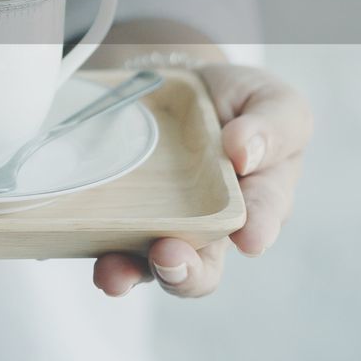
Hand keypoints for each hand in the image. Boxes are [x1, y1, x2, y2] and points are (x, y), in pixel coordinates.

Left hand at [93, 64, 311, 297]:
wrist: (180, 87)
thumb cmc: (235, 102)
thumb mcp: (269, 99)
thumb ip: (272, 125)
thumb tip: (243, 152)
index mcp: (259, 199)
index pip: (262, 217)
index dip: (257, 229)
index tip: (249, 237)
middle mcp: (211, 228)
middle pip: (204, 265)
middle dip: (186, 271)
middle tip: (170, 256)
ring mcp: (164, 228)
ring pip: (152, 267)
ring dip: (132, 272)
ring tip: (114, 274)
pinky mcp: (124, 222)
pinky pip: (110, 246)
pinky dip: (98, 255)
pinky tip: (88, 256)